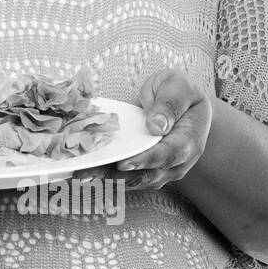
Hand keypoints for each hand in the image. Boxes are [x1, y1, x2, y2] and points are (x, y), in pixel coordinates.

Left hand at [73, 67, 210, 190]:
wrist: (182, 105)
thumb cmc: (179, 93)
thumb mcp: (178, 87)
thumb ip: (170, 104)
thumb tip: (158, 125)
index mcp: (188, 142)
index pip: (167, 156)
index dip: (145, 161)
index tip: (123, 164)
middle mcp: (175, 163)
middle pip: (145, 175)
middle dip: (115, 178)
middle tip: (87, 175)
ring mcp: (159, 171)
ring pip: (132, 181)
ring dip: (104, 181)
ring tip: (79, 177)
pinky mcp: (142, 171)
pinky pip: (123, 178)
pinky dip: (103, 178)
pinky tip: (83, 174)